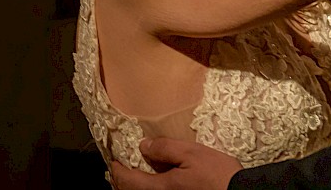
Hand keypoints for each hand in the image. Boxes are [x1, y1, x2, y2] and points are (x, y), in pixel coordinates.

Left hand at [110, 138, 241, 189]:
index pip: (127, 180)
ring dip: (134, 186)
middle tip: (120, 168)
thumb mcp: (192, 153)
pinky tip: (155, 181)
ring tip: (134, 175)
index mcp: (160, 187)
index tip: (114, 160)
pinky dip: (147, 189)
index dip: (117, 169)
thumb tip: (143, 145)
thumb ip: (165, 148)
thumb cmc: (217, 174)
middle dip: (122, 180)